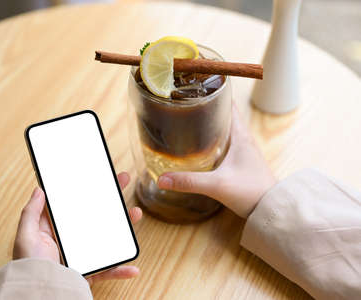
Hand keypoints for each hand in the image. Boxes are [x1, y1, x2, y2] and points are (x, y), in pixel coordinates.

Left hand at [13, 172, 142, 283]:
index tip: (98, 175)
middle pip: (97, 216)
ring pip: (109, 238)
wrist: (39, 296)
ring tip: (136, 213)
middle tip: (122, 179)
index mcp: (57, 229)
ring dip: (125, 227)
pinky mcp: (90, 273)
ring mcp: (84, 256)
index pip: (75, 204)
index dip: (88, 188)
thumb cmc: (28, 268)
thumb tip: (39, 189)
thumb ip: (31, 213)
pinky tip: (133, 267)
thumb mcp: (25, 236)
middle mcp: (73, 241)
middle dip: (112, 197)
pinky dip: (122, 270)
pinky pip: (109, 270)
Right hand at [157, 103, 276, 217]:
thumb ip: (189, 182)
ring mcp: (245, 152)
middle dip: (210, 109)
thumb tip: (162, 179)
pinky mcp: (243, 163)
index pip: (230, 106)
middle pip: (227, 116)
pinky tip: (205, 148)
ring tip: (194, 122)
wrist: (272, 209)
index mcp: (240, 136)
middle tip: (190, 104)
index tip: (200, 87)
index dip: (216, 94)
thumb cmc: (252, 192)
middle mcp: (244, 140)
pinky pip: (228, 144)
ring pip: (227, 130)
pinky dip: (216, 140)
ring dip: (213, 124)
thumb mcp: (217, 185)